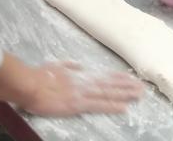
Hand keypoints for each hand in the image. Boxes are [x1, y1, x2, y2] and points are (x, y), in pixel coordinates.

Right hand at [20, 62, 142, 116]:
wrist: (30, 83)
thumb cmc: (39, 75)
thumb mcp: (57, 66)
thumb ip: (70, 67)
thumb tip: (80, 67)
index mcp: (80, 74)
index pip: (103, 76)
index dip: (117, 77)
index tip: (130, 77)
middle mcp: (85, 82)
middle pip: (110, 84)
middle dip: (126, 85)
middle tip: (142, 86)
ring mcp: (83, 93)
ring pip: (108, 93)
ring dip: (125, 94)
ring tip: (139, 94)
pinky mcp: (78, 104)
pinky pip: (99, 105)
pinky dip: (112, 106)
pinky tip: (124, 107)